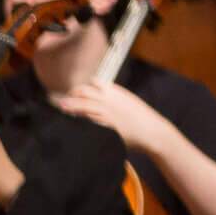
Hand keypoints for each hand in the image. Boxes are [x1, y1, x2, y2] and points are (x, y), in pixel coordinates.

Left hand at [54, 81, 171, 157]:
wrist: (152, 131)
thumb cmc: (139, 118)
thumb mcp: (127, 102)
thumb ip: (113, 98)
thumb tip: (100, 97)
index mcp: (116, 92)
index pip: (94, 83)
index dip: (82, 88)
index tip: (74, 93)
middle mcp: (110, 100)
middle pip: (85, 93)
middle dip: (72, 96)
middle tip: (64, 101)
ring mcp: (108, 112)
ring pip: (84, 105)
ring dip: (71, 106)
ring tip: (62, 107)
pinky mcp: (107, 125)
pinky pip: (89, 120)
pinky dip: (80, 119)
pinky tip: (73, 121)